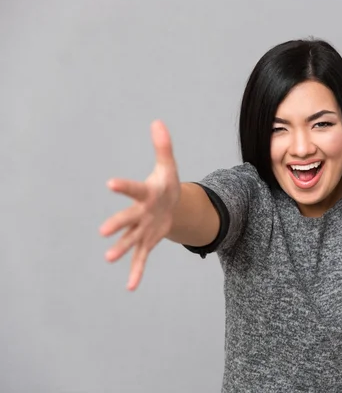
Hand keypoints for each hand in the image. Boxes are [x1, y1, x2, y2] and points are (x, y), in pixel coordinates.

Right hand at [99, 120, 180, 289]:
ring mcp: (142, 229)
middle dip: (118, 225)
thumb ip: (163, 147)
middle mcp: (140, 213)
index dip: (124, 187)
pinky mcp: (148, 241)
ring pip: (130, 240)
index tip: (110, 184)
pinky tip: (131, 287)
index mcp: (146, 194)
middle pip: (128, 219)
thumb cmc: (166, 184)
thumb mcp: (169, 166)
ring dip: (121, 249)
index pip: (134, 189)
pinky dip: (137, 272)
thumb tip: (158, 122)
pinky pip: (142, 258)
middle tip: (103, 232)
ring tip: (109, 259)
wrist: (170, 205)